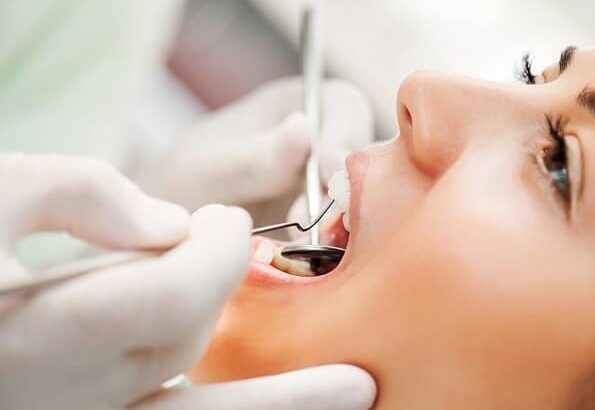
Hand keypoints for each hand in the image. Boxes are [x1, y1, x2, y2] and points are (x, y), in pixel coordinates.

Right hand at [0, 154, 375, 409]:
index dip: (216, 247)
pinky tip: (312, 407)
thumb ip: (76, 193)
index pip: (175, 290)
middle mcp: (61, 395)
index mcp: (36, 332)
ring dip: (280, 400)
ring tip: (358, 394)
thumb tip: (169, 223)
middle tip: (231, 244)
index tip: (219, 219)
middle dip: (222, 285)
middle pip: (189, 339)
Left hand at [135, 77, 373, 227]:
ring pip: (363, 198)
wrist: (165, 238)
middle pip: (365, 154)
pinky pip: (347, 233)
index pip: (343, 105)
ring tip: (305, 250)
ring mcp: (323, 185)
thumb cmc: (175, 190)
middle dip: (347, 191)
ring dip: (342, 226)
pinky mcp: (323, 226)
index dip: (345, 138)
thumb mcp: (205, 171)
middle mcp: (316, 142)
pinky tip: (308, 263)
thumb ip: (254, 158)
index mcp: (291, 106)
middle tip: (315, 228)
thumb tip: (304, 132)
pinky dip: (334, 249)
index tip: (328, 180)